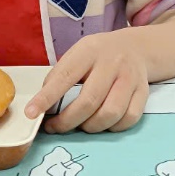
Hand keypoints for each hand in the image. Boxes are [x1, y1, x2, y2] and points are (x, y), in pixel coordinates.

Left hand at [25, 33, 148, 133]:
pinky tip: (102, 123)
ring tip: (81, 125)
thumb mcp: (77, 53)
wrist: (136, 47)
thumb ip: (61, 75)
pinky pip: (128, 119)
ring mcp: (130, 77)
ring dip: (91, 127)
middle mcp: (112, 62)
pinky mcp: (143, 92)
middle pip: (89, 101)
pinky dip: (112, 128)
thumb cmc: (98, 54)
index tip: (31, 114)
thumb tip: (43, 104)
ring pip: (110, 113)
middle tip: (55, 127)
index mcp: (89, 50)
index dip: (47, 97)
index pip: (65, 76)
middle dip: (68, 121)